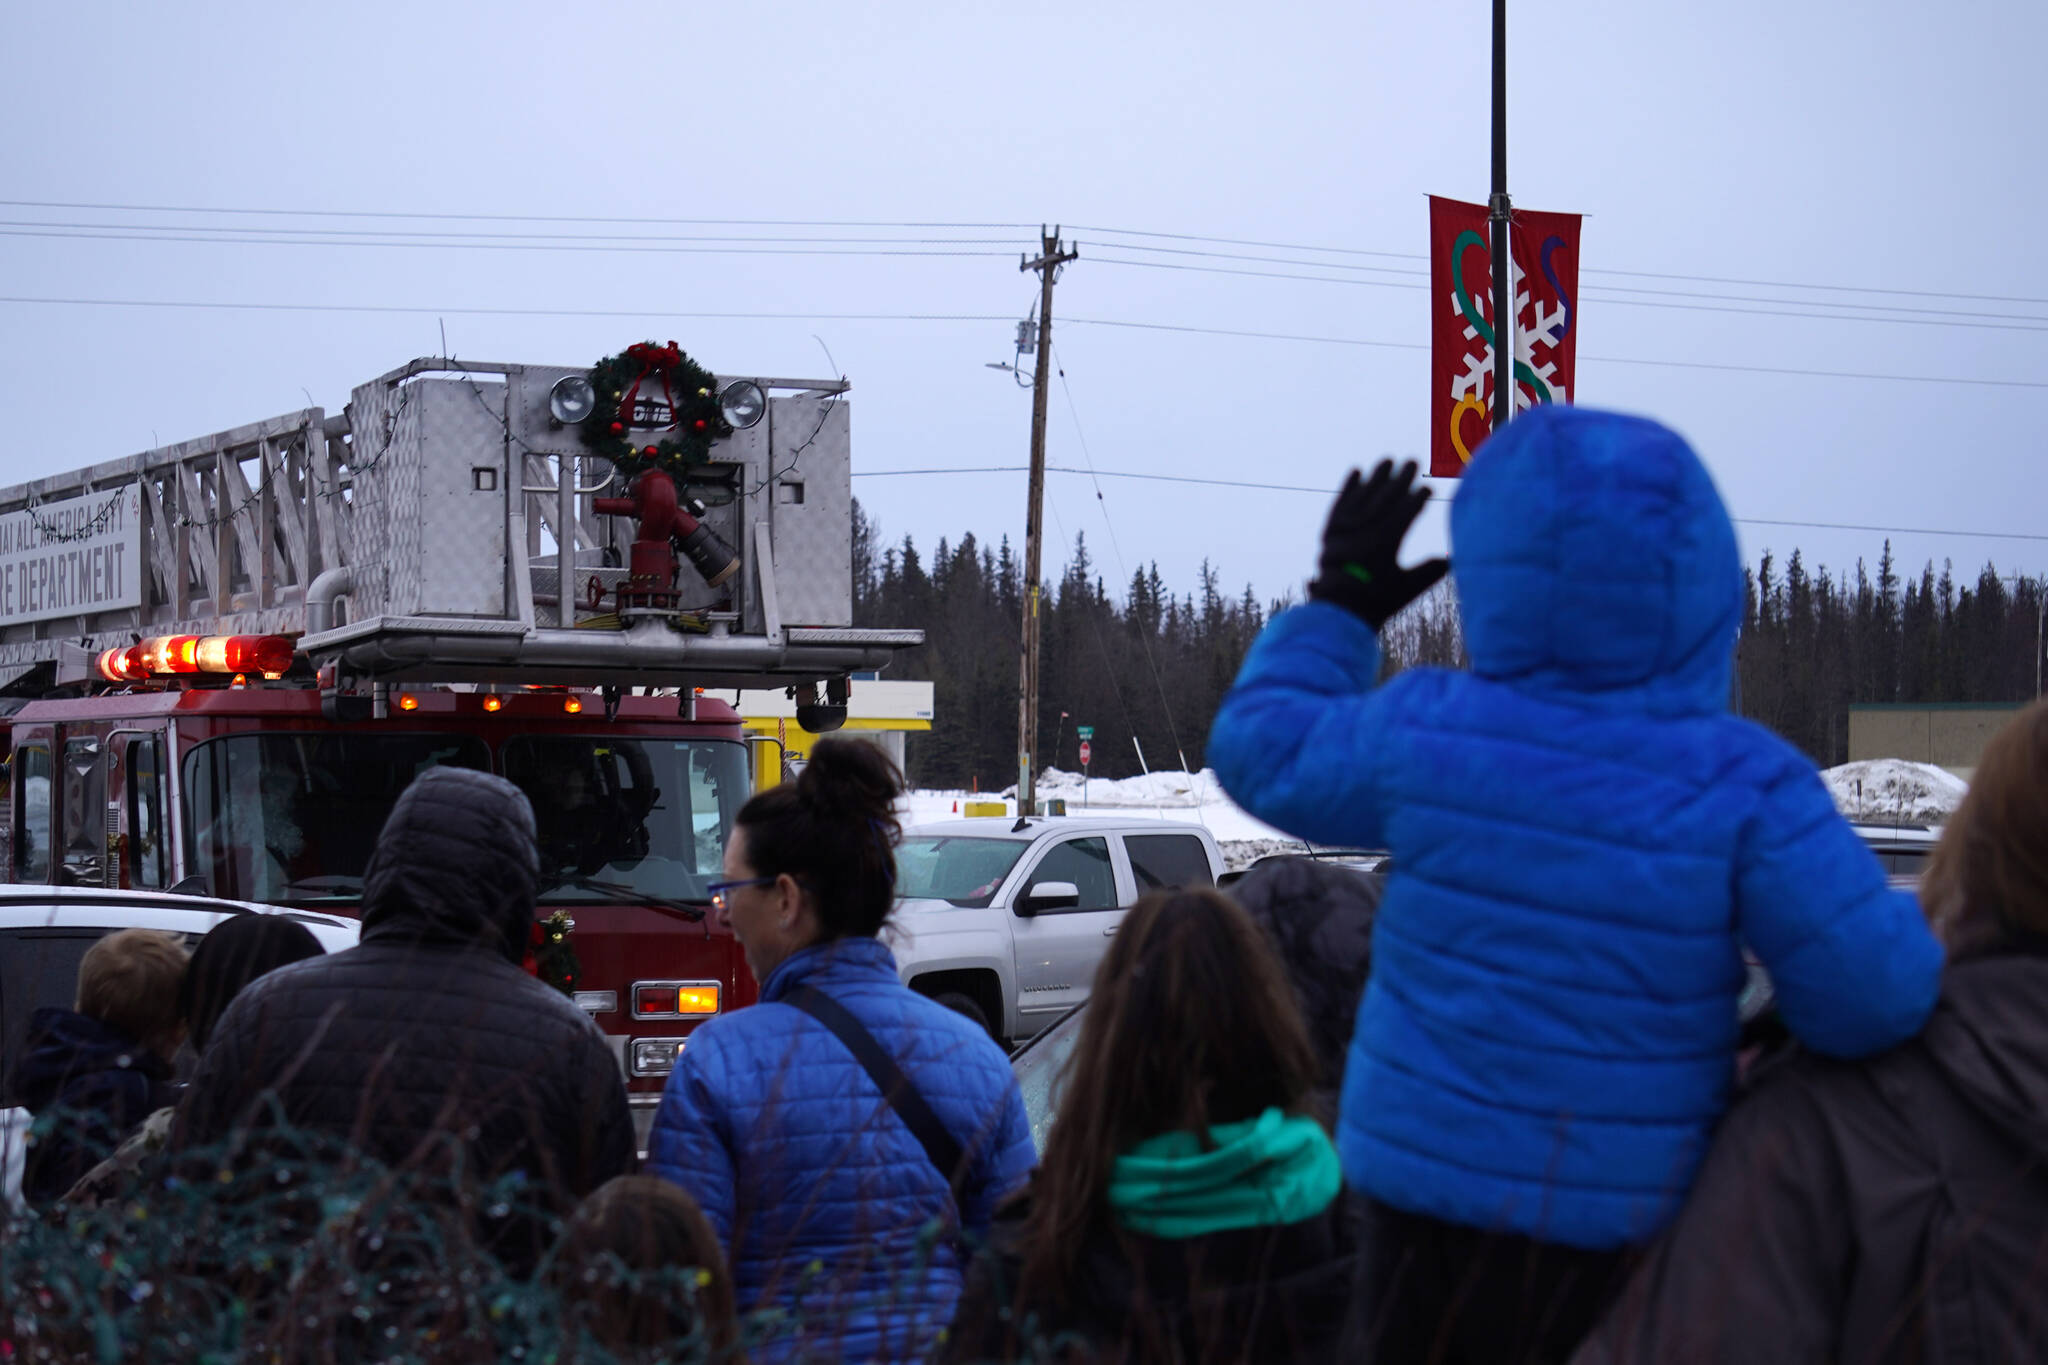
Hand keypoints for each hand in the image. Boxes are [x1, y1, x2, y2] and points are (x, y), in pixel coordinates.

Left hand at [1307, 460, 1449, 629]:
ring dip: (1375, 477)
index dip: (1417, 500)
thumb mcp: (1407, 588)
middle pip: (1385, 498)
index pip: (1405, 513)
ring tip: (1388, 461)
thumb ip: (1431, 571)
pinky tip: (1357, 471)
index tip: (1427, 489)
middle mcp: (1363, 532)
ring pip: (1362, 497)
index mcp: (1385, 544)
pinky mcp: (1328, 531)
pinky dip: (1348, 488)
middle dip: (1400, 480)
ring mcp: (1344, 530)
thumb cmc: (1377, 601)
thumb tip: (1457, 558)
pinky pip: (1340, 503)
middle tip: (1412, 462)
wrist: (1338, 611)